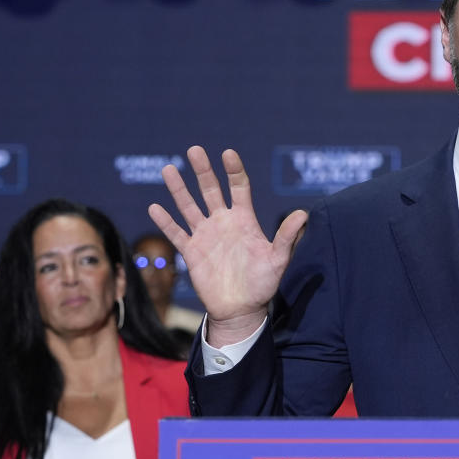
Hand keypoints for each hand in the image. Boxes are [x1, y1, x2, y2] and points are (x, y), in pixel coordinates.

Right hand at [148, 146, 306, 344]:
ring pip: (189, 206)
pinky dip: (165, 221)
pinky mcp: (192, 251)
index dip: (234, 170)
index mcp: (244, 219)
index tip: (228, 153)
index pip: (239, 187)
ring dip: (178, 189)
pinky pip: (176, 233)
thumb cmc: (263, 283)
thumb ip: (287, 236)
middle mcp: (223, 222)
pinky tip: (155, 207)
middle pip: (210, 190)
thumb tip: (303, 214)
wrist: (242, 308)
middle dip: (203, 171)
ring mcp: (205, 235)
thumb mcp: (278, 259)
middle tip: (195, 150)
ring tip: (168, 169)